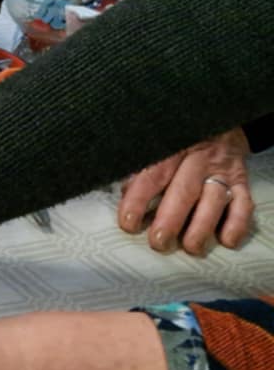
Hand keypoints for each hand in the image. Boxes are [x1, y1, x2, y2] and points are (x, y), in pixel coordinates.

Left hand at [118, 128, 255, 255]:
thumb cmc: (177, 143)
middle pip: (184, 190)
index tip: (129, 223)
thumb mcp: (157, 147)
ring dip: (202, 226)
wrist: (217, 122)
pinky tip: (227, 240)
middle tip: (159, 241)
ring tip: (191, 247)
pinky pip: (244, 203)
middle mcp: (198, 160)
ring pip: (214, 200)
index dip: (139, 201)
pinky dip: (237, 223)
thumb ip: (140, 170)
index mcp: (171, 149)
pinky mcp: (241, 181)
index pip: (152, 176)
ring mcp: (222, 171)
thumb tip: (125, 195)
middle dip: (171, 219)